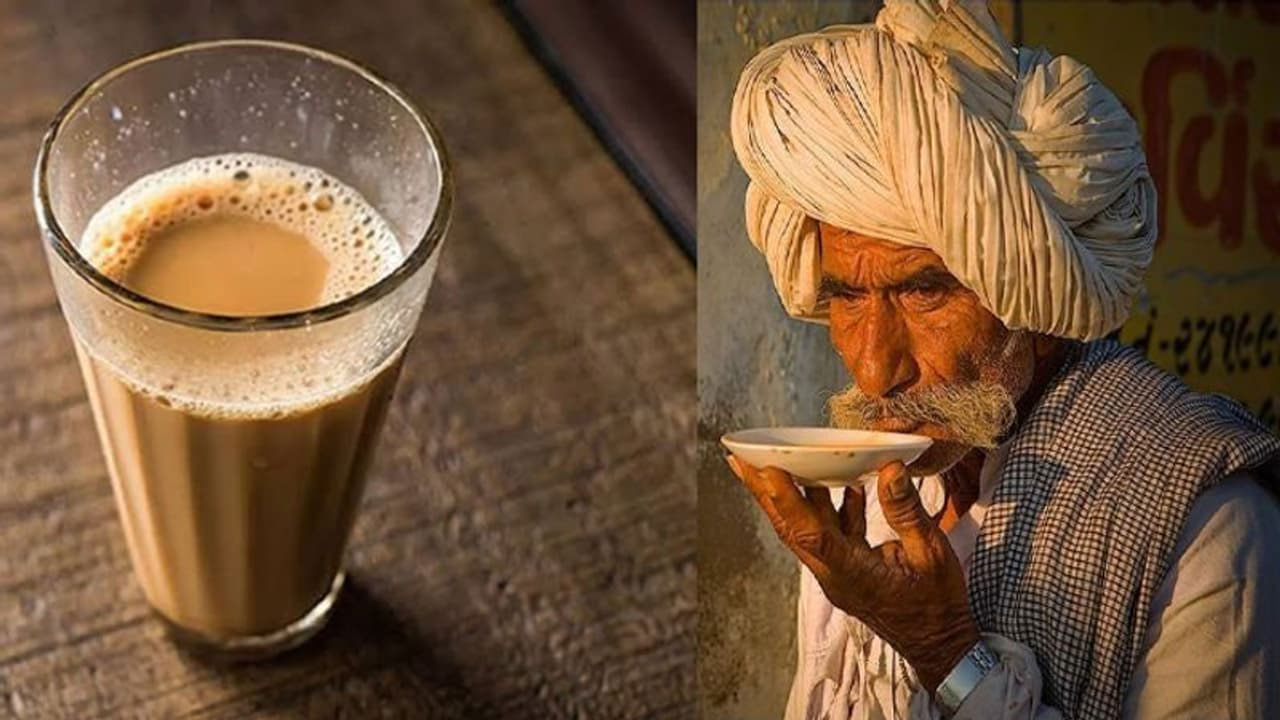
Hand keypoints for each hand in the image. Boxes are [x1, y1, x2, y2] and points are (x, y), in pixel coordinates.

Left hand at [727, 456, 979, 691]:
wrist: (941, 647)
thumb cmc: (939, 607)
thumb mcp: (933, 556)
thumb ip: (907, 513)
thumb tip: (889, 469)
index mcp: (852, 575)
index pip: (811, 535)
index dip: (788, 501)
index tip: (767, 470)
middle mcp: (835, 575)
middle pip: (792, 529)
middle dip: (765, 493)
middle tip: (742, 459)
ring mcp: (839, 573)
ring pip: (806, 530)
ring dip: (790, 497)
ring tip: (770, 462)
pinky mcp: (849, 569)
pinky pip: (832, 533)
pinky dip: (831, 507)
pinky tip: (840, 482)